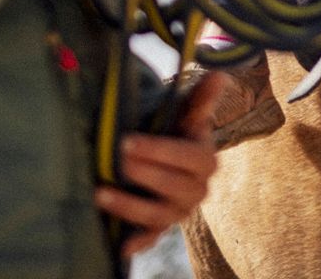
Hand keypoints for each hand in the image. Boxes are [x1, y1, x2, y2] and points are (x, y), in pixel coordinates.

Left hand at [97, 71, 226, 258]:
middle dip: (145, 174)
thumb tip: (219, 74)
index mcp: (206, 161)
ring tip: (100, 192)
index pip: (189, 158)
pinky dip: (138, 244)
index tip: (128, 141)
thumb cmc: (175, 132)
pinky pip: (151, 239)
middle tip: (116, 159)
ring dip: (130, 206)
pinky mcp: (160, 228)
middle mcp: (197, 191)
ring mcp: (178, 212)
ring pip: (158, 215)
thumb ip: (201, 97)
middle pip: (174, 187)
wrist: (166, 161)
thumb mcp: (186, 114)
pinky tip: (121, 246)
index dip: (160, 151)